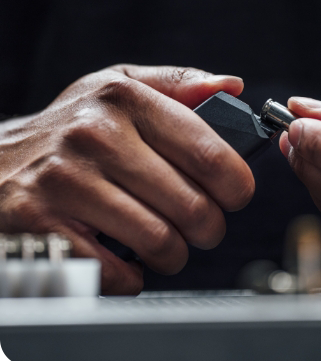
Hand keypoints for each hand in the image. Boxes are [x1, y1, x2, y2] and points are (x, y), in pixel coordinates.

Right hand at [0, 64, 254, 294]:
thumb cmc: (72, 128)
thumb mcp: (119, 88)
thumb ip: (178, 84)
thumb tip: (231, 87)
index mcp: (124, 100)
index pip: (209, 153)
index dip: (236, 185)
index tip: (234, 195)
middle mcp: (95, 136)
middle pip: (192, 205)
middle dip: (209, 227)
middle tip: (201, 225)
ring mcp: (66, 181)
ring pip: (161, 241)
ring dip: (174, 253)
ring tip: (166, 242)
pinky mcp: (43, 224)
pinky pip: (117, 271)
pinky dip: (132, 275)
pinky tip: (126, 257)